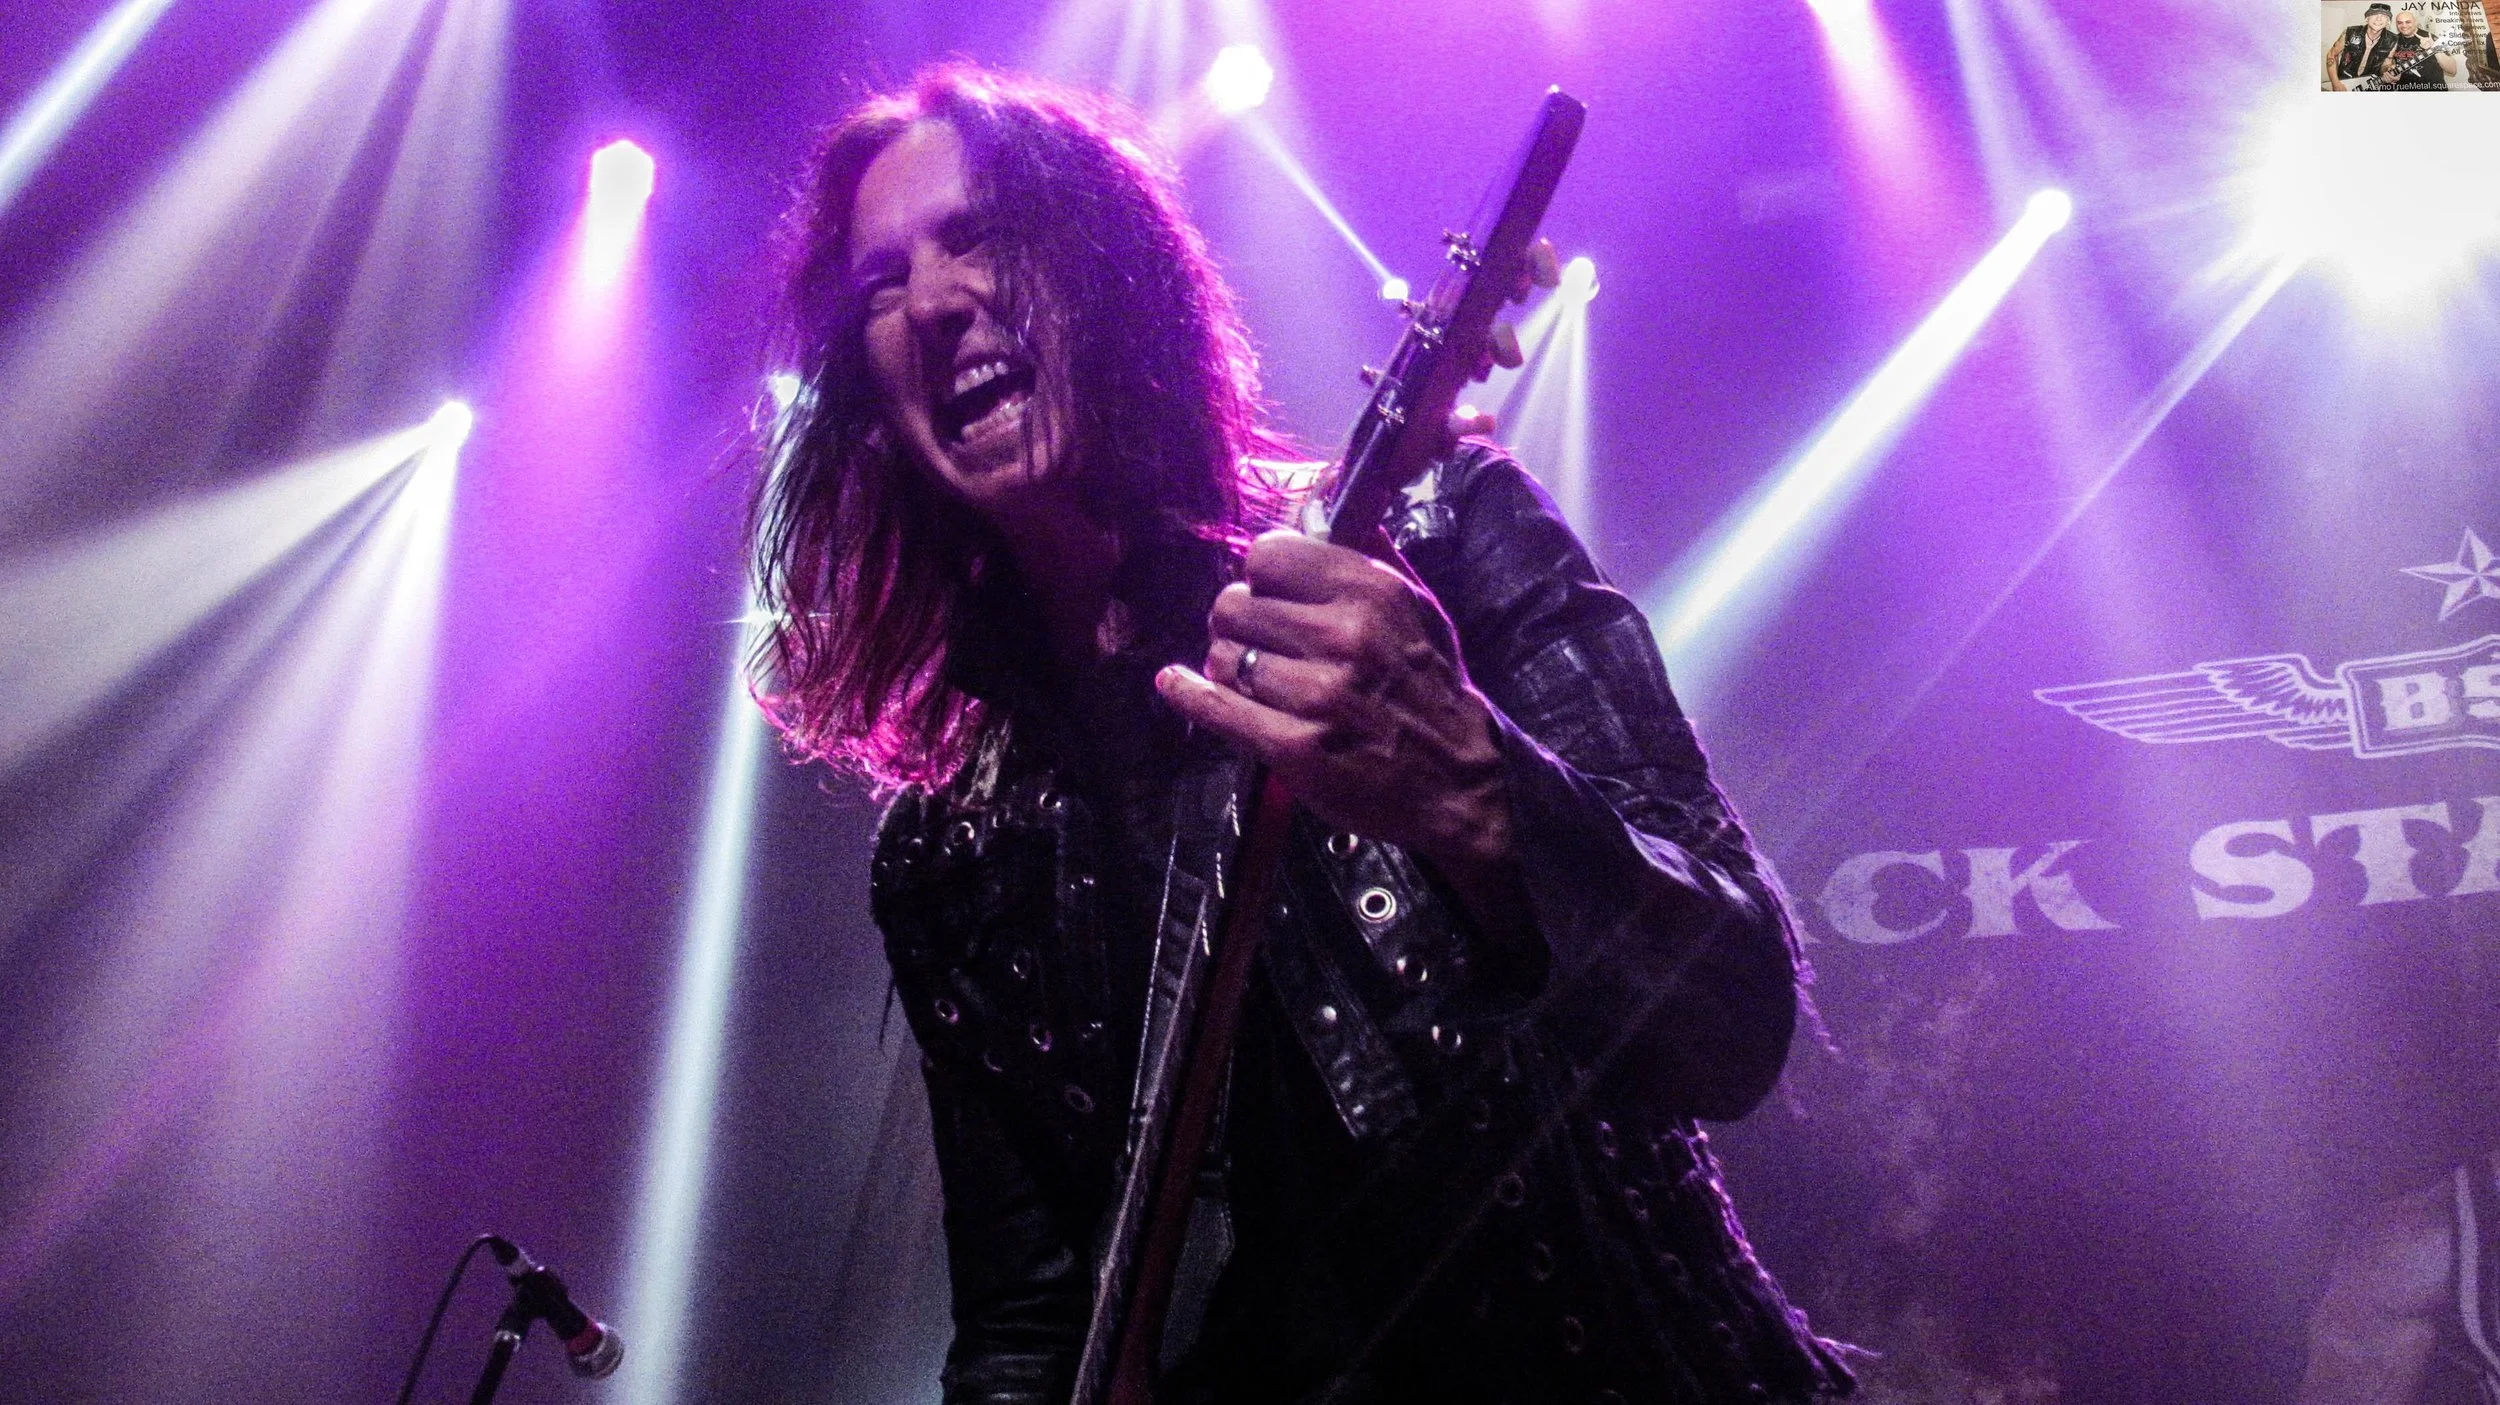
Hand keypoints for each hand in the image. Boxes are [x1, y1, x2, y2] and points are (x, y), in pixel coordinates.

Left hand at [1154, 531, 1517, 888]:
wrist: (1460, 784)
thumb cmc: (1433, 691)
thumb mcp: (1420, 609)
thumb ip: (1372, 557)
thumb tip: (1325, 510)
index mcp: (1370, 592)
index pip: (1267, 555)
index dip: (1260, 577)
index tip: (1270, 597)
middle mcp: (1342, 635)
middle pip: (1233, 605)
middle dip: (1237, 625)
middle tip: (1257, 645)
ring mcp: (1316, 694)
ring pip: (1222, 657)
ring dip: (1228, 668)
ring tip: (1256, 680)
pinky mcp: (1295, 747)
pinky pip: (1217, 708)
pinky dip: (1189, 694)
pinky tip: (1175, 684)